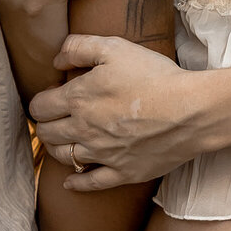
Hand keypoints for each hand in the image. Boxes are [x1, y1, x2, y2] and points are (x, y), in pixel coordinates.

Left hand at [31, 35, 207, 189]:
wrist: (191, 111)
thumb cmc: (154, 76)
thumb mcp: (115, 48)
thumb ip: (79, 47)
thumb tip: (56, 60)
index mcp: (78, 99)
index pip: (40, 106)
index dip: (40, 101)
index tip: (49, 97)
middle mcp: (84, 130)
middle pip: (48, 133)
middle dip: (45, 125)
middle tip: (52, 119)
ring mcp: (103, 154)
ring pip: (64, 157)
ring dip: (56, 149)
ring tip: (61, 142)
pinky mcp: (123, 172)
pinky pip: (91, 182)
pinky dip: (76, 183)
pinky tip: (70, 182)